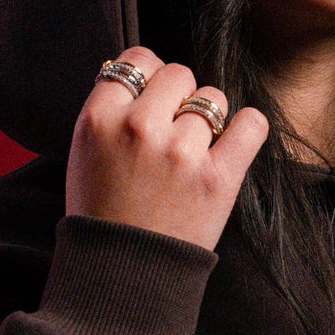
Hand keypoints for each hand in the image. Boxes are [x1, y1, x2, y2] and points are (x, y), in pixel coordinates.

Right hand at [65, 50, 269, 250]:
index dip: (148, 75)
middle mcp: (139, 128)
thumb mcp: (84, 152)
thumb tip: (146, 74)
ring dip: (208, 119)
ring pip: (213, 99)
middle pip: (178, 73)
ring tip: (193, 149)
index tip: (153, 94)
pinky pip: (250, 124)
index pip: (136, 60)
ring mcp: (181, 152)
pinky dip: (247, 129)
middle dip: (179, 95)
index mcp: (98, 119)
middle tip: (173, 127)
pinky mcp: (219, 177)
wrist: (122, 274)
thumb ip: (111, 110)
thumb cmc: (103, 213)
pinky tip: (233, 142)